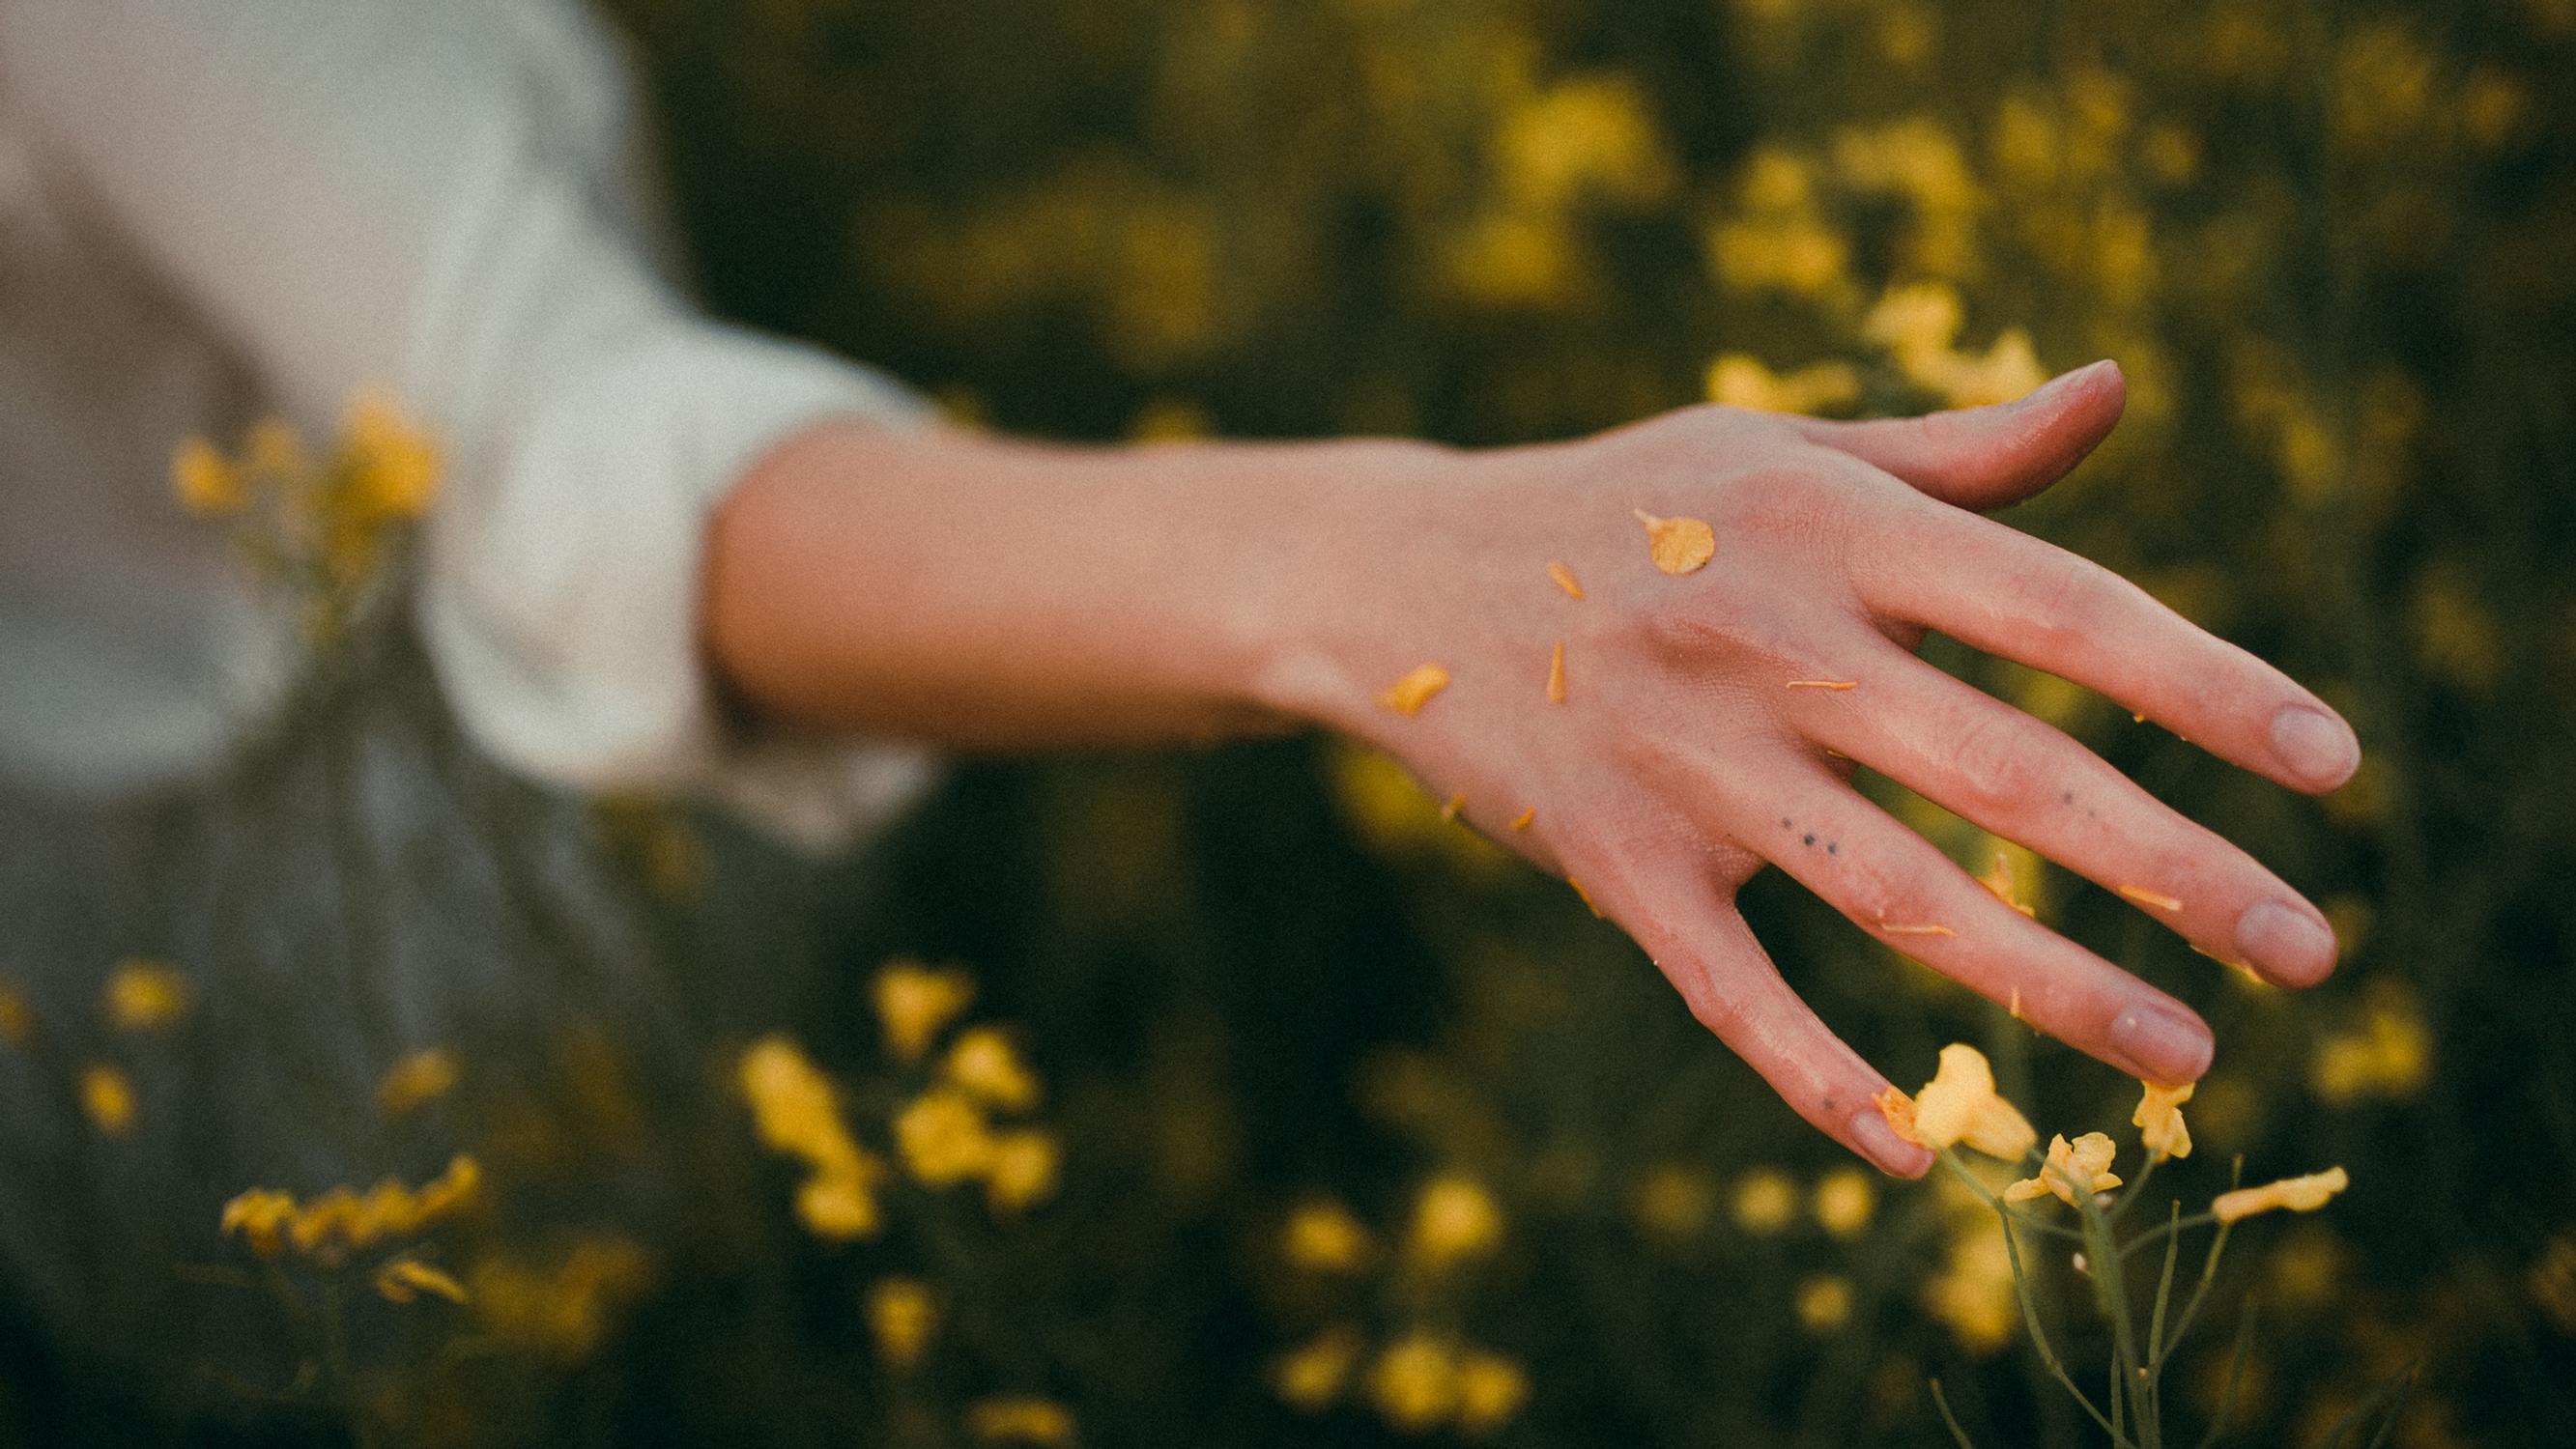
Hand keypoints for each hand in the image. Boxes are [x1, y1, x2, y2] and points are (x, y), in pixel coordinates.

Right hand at [1277, 362, 2356, 1175]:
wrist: (1400, 574)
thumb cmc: (1623, 508)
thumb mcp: (1777, 450)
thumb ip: (1954, 453)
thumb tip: (2113, 392)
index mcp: (1833, 525)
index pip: (2059, 608)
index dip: (2203, 685)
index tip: (2327, 764)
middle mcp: (1772, 641)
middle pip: (2010, 772)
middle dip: (2174, 869)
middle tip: (2305, 950)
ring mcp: (1687, 760)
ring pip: (1896, 896)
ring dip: (2051, 990)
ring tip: (2186, 1055)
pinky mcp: (1614, 862)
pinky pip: (1729, 990)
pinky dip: (1816, 1075)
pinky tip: (1914, 1147)